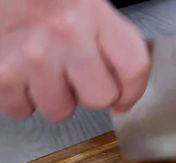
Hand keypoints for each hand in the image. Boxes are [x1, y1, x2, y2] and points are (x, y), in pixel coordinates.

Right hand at [0, 0, 149, 121]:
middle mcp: (67, 35)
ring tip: (44, 71)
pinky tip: (21, 74)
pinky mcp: (2, 73)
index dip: (132, 91)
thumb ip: (112, 36)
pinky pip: (21, 109)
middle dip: (90, 93)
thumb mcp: (87, 3)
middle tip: (75, 75)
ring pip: (59, 111)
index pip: (134, 68)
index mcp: (95, 13)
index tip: (124, 98)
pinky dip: (20, 98)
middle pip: (100, 98)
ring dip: (53, 97)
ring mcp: (33, 56)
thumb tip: (129, 77)